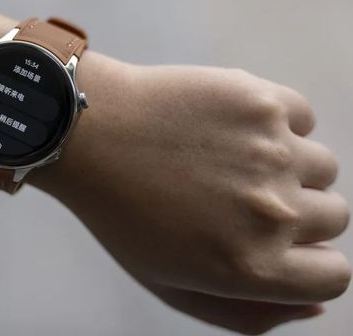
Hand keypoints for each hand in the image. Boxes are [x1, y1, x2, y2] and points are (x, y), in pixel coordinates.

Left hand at [32, 53, 350, 333]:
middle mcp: (273, 213)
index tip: (279, 242)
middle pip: (333, 217)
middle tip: (237, 194)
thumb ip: (247, 314)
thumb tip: (312, 306)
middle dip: (296, 211)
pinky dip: (277, 121)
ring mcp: (273, 153)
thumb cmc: (122, 211)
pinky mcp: (263, 102)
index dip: (308, 261)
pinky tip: (227, 126)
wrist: (89, 132)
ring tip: (229, 158)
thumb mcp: (171, 286)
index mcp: (253, 266)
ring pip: (321, 166)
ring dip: (287, 164)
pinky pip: (301, 117)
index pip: (334, 277)